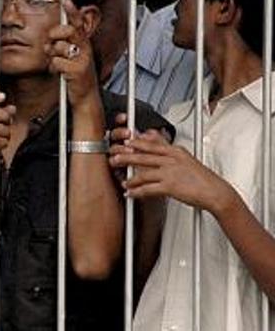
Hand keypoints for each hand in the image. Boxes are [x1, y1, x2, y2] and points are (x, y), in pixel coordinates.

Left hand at [45, 0, 98, 109]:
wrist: (85, 95)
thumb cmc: (76, 73)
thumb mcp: (71, 55)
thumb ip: (62, 43)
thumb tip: (49, 36)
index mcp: (83, 42)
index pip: (78, 23)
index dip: (72, 11)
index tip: (66, 0)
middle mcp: (85, 48)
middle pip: (68, 31)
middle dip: (55, 34)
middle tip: (50, 42)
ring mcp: (83, 59)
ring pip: (60, 47)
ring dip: (53, 54)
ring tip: (56, 62)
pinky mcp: (77, 71)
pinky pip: (57, 62)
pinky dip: (53, 67)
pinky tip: (59, 72)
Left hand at [108, 128, 236, 213]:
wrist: (216, 192)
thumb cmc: (201, 177)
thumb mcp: (186, 158)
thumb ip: (169, 148)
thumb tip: (154, 137)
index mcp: (176, 151)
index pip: (152, 144)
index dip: (136, 142)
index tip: (125, 142)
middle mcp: (172, 160)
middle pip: (143, 156)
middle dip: (126, 156)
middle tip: (114, 156)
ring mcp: (170, 173)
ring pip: (143, 173)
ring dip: (130, 177)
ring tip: (122, 179)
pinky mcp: (170, 187)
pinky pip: (148, 189)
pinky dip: (137, 192)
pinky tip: (131, 194)